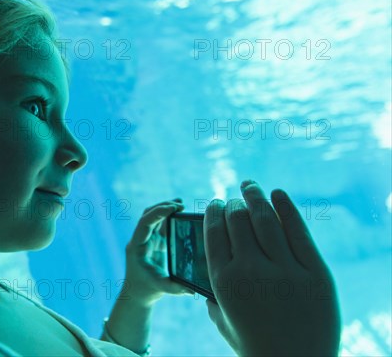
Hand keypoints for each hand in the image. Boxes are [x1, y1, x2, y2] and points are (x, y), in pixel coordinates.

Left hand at [122, 198, 193, 306]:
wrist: (136, 293)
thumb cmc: (146, 290)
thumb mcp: (161, 289)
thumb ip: (176, 289)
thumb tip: (194, 289)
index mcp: (137, 247)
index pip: (144, 223)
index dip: (158, 213)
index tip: (173, 207)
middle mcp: (139, 240)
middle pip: (148, 215)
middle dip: (163, 207)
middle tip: (181, 205)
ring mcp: (146, 239)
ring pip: (153, 217)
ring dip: (166, 209)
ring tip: (181, 205)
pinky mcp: (153, 241)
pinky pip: (159, 225)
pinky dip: (168, 217)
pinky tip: (180, 213)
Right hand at [204, 180, 341, 355]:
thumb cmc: (256, 346)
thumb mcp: (224, 321)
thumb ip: (213, 295)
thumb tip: (211, 268)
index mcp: (224, 281)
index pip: (214, 231)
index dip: (214, 212)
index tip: (217, 204)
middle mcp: (251, 270)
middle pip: (238, 220)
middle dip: (233, 203)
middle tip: (235, 197)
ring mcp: (285, 270)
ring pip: (265, 219)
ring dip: (254, 195)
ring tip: (250, 185)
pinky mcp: (316, 273)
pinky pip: (299, 231)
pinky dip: (286, 207)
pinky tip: (278, 193)